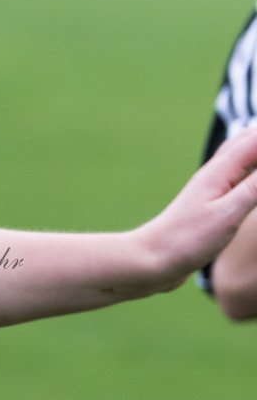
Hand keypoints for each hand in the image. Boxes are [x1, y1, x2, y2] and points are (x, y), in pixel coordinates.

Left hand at [134, 127, 256, 292]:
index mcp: (219, 172)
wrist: (153, 259)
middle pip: (245, 142)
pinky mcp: (209, 204)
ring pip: (238, 157)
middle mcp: (214, 174)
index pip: (254, 140)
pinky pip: (235, 176)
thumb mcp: (228, 214)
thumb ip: (256, 187)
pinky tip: (250, 175)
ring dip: (255, 147)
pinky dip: (250, 168)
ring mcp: (210, 188)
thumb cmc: (188, 239)